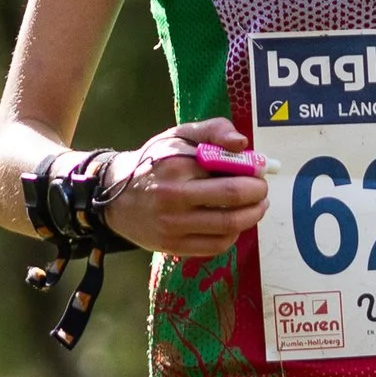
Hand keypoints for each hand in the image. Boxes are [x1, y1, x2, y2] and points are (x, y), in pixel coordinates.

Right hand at [99, 121, 270, 258]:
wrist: (114, 196)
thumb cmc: (153, 161)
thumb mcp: (178, 136)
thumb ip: (213, 130)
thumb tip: (242, 144)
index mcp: (176, 165)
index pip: (230, 170)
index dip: (253, 171)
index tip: (258, 170)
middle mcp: (173, 197)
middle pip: (235, 199)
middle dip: (258, 194)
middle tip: (261, 190)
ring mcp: (173, 226)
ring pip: (230, 226)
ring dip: (252, 216)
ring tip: (255, 207)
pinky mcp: (173, 246)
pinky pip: (217, 245)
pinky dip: (233, 234)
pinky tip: (232, 223)